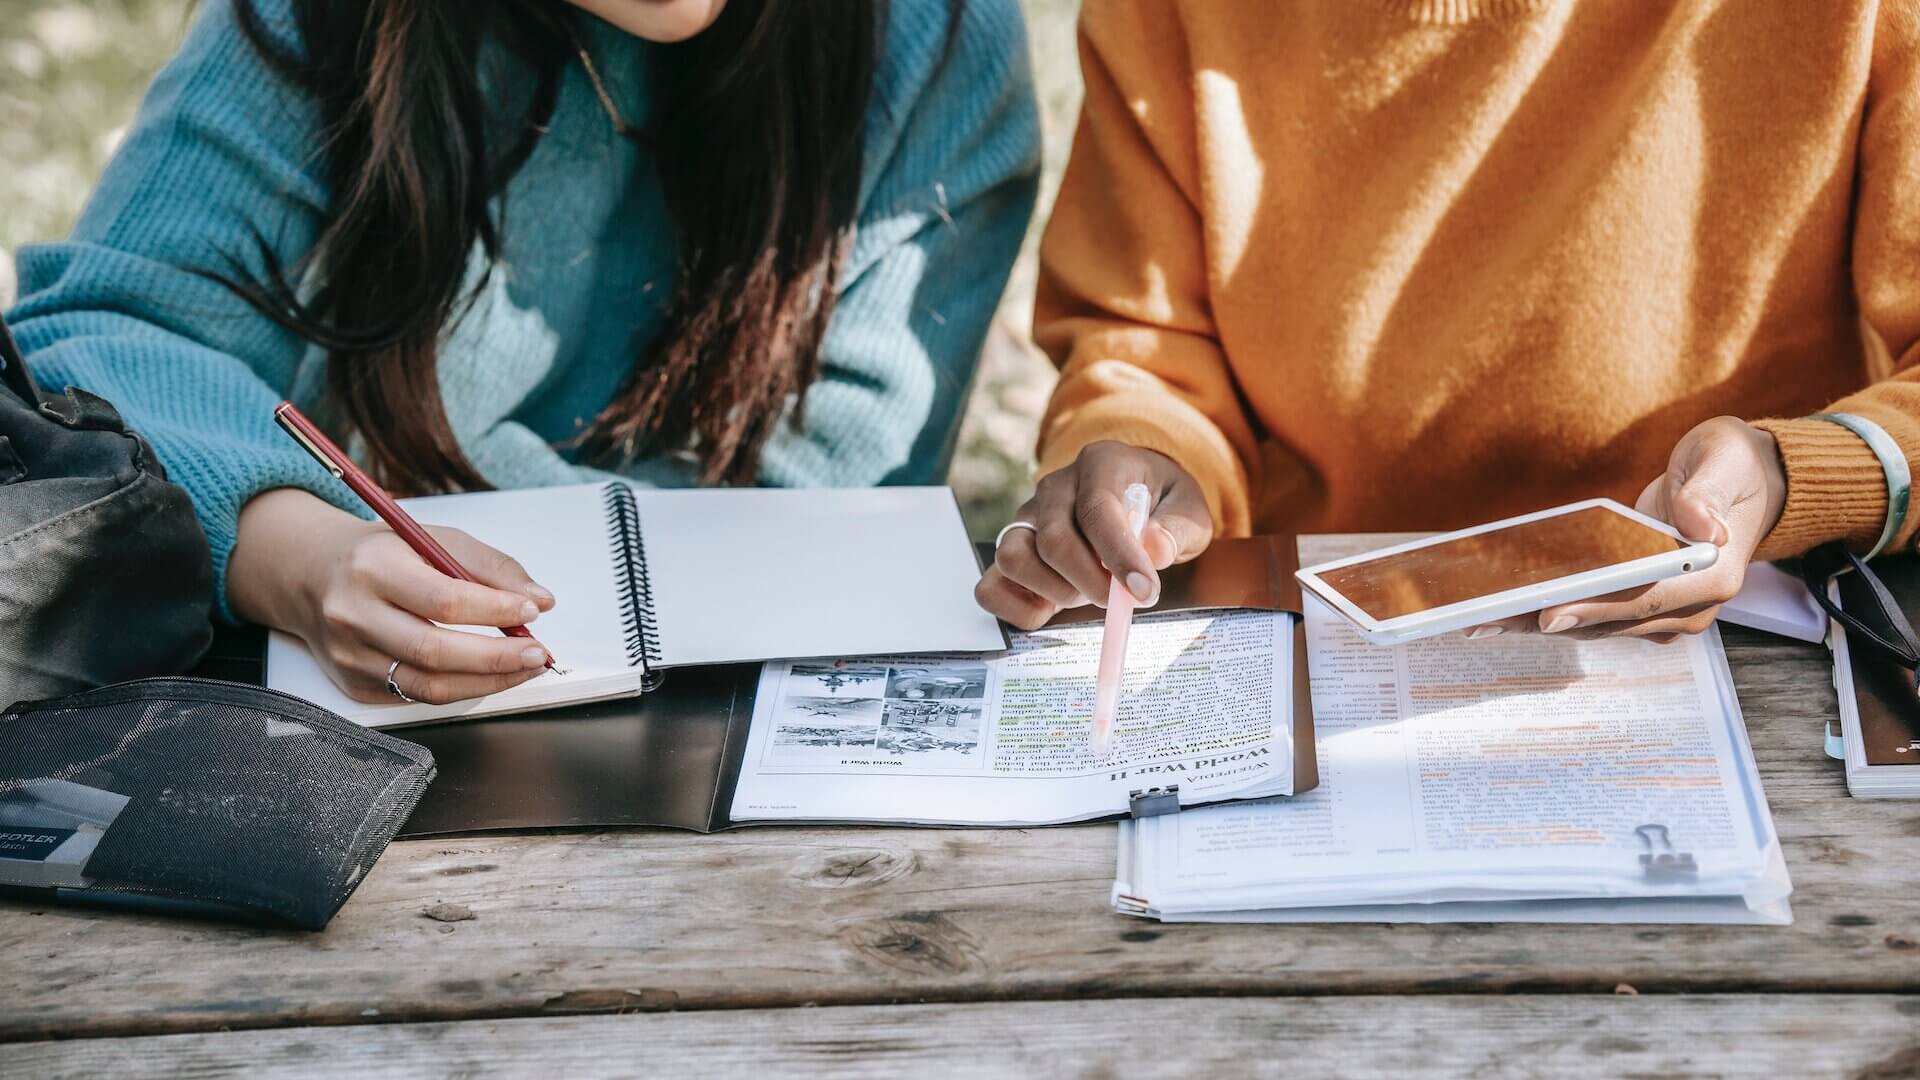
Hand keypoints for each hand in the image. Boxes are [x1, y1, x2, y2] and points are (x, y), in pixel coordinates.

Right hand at [229, 488, 557, 703]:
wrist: (311, 575)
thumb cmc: (379, 555)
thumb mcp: (431, 539)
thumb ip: (488, 566)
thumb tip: (538, 597)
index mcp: (373, 568)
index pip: (444, 599)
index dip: (496, 610)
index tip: (532, 609)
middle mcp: (354, 615)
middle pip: (435, 651)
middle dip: (498, 658)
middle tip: (537, 653)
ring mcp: (350, 656)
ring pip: (429, 685)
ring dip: (487, 682)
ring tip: (523, 668)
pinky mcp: (354, 684)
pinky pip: (416, 696)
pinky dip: (460, 689)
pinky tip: (486, 676)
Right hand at [975, 441, 1213, 629]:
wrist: (1136, 496)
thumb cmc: (1161, 503)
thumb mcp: (1188, 509)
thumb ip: (1176, 529)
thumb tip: (1154, 551)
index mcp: (1100, 463)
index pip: (1098, 510)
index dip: (1119, 556)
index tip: (1144, 592)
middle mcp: (1054, 487)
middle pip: (1053, 540)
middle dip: (1089, 582)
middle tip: (1120, 600)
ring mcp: (1026, 518)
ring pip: (1013, 558)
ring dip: (1054, 591)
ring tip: (1087, 592)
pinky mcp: (1012, 550)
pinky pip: (990, 585)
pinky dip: (1016, 608)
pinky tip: (1051, 608)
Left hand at [1467, 417, 1786, 643]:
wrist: (1744, 483)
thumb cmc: (1731, 466)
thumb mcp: (1724, 459)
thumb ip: (1707, 491)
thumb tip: (1697, 523)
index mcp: (1713, 575)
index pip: (1645, 599)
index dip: (1594, 607)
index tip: (1546, 613)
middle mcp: (1690, 606)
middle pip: (1607, 621)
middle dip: (1543, 620)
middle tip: (1482, 618)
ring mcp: (1664, 613)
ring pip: (1591, 625)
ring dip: (1533, 622)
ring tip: (1477, 617)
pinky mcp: (1640, 607)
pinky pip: (1589, 614)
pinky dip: (1547, 609)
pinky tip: (1501, 605)